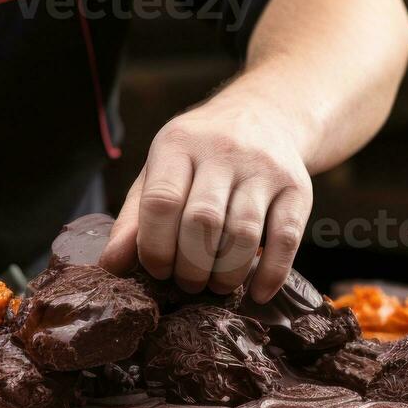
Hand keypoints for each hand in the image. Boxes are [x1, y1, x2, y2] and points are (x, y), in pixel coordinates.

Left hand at [99, 87, 313, 303]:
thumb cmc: (198, 157)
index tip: (156, 270)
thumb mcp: (159, 172)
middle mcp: (222, 151)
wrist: (263, 115)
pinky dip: (271, 272)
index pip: (162, 200)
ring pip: (243, 233)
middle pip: (202, 221)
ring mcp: (263, 168)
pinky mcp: (298, 187)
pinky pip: (287, 237)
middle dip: (190, 265)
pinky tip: (257, 293)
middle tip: (187, 284)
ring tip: (215, 286)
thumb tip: (110, 266)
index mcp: (178, 144)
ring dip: (226, 273)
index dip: (155, 246)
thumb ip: (134, 218)